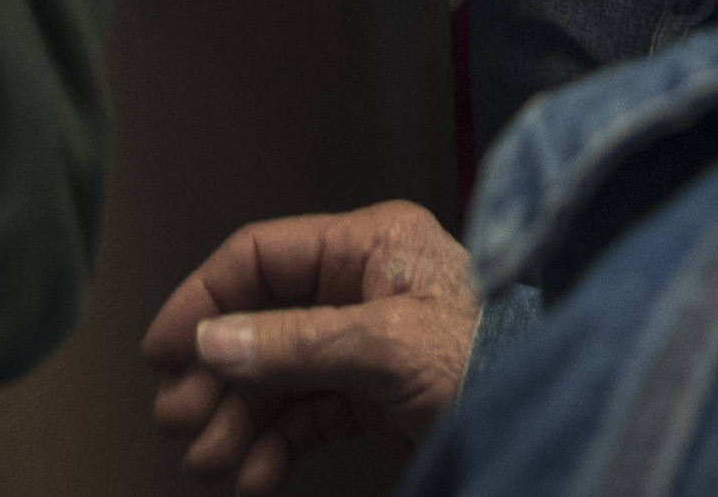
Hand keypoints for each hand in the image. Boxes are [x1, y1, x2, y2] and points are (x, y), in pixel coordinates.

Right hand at [143, 201, 477, 490]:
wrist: (556, 409)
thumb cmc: (496, 358)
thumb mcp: (388, 344)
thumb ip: (296, 343)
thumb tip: (214, 341)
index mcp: (370, 244)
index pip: (261, 258)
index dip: (203, 302)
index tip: (161, 352)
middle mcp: (365, 286)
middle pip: (260, 324)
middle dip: (216, 377)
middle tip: (180, 422)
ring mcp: (371, 343)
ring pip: (278, 377)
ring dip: (238, 421)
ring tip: (209, 462)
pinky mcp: (381, 395)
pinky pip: (309, 416)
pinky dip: (276, 447)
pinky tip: (253, 477)